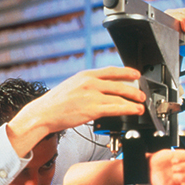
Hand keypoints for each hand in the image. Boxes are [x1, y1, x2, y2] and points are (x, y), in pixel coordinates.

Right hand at [8, 67, 145, 156]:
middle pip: (119, 84)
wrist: (43, 114)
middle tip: (141, 94)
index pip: (111, 70)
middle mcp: (90, 83)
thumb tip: (100, 89)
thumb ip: (86, 86)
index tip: (136, 74)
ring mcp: (92, 96)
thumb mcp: (71, 86)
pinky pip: (115, 108)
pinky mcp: (92, 109)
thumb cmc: (54, 104)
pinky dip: (128, 109)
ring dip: (133, 101)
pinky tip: (134, 111)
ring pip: (119, 96)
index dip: (126, 72)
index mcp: (85, 75)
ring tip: (140, 105)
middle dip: (133, 89)